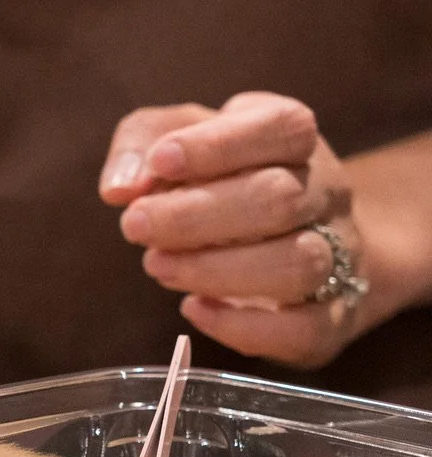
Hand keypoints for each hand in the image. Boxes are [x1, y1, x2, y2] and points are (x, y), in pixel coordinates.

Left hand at [99, 91, 376, 366]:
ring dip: (216, 271)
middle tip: (135, 225)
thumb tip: (118, 187)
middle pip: (281, 199)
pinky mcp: (331, 315)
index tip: (160, 161)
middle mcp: (325, 191)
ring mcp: (338, 253)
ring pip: (298, 264)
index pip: (278, 128)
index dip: (218, 146)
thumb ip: (144, 141)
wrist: (305, 231)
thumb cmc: (224, 175)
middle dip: (196, 216)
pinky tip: (195, 309)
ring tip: (157, 266)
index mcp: (292, 135)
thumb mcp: (181, 135)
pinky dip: (244, 327)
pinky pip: (305, 328)